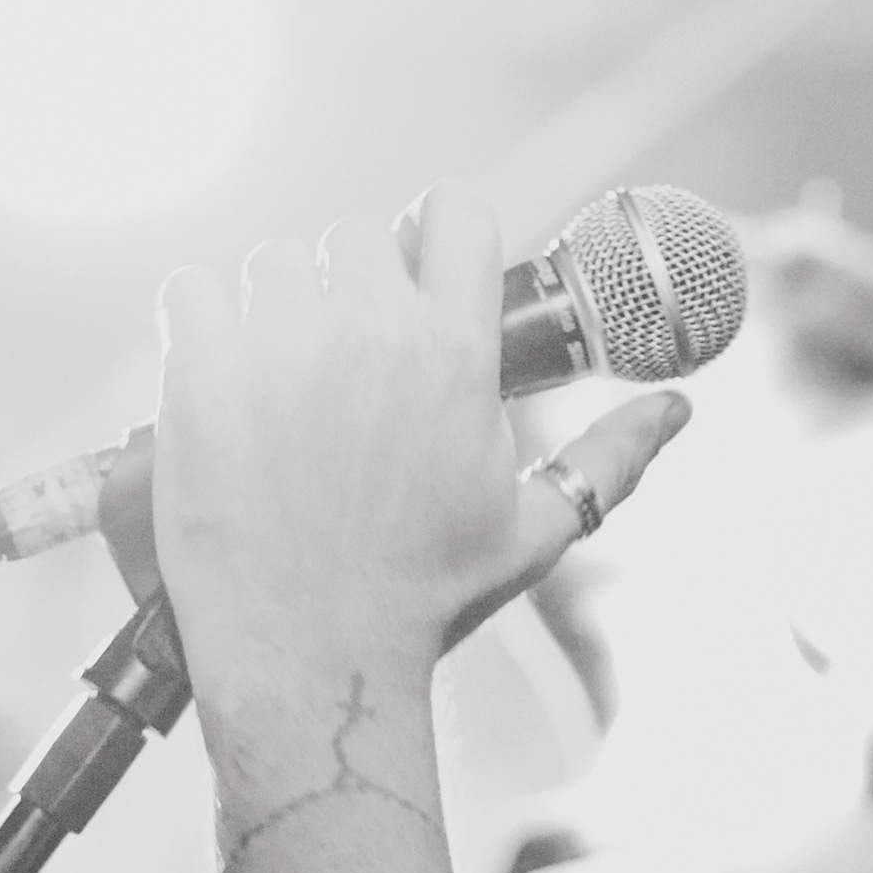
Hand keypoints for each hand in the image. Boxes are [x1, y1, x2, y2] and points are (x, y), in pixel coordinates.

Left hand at [151, 185, 690, 713]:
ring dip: (278, 301)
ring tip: (283, 376)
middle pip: (357, 233)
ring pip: (274, 259)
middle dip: (354, 281)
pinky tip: (220, 369)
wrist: (313, 661)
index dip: (438, 233)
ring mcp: (279, 348)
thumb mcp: (536, 528)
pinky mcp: (199, 375)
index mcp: (459, 355)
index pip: (456, 210)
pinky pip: (191, 288)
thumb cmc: (427, 600)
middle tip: (346, 354)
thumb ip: (613, 457)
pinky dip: (201, 316)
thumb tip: (681, 409)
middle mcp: (372, 333)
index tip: (420, 274)